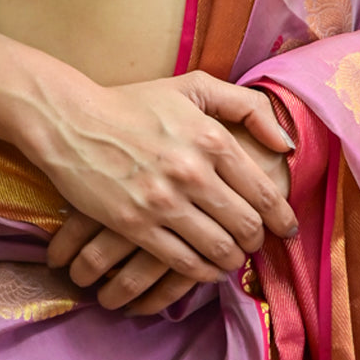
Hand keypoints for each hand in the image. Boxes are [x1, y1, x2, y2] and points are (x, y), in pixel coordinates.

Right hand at [44, 89, 294, 312]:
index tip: (286, 227)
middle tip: (258, 244)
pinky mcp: (137, 225)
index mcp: (211, 136)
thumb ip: (245, 107)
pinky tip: (207, 268)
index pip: (262, 190)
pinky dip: (203, 272)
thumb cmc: (134, 103)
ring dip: (233, 260)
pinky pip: (184, 263)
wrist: (73, 122)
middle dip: (258, 241)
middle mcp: (193, 171)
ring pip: (219, 249)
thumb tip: (284, 143)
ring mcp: (164, 201)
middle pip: (246, 225)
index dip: (281, 216)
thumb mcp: (193, 87)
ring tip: (234, 257)